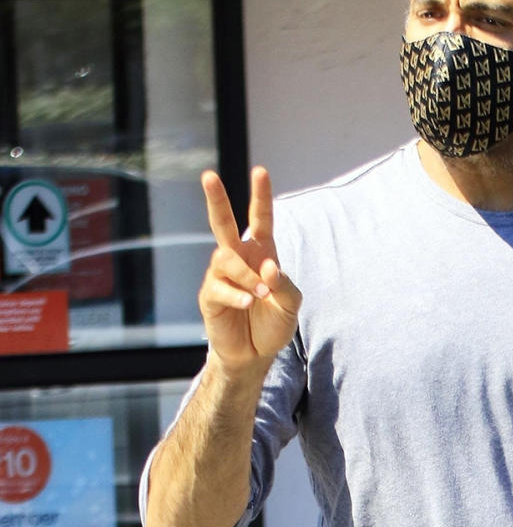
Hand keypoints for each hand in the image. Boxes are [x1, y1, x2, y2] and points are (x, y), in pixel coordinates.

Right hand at [198, 166, 301, 371]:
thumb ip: (284, 284)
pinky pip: (219, 287)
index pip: (261, 220)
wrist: (255, 355)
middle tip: (208, 175)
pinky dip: (236, 293)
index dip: (260, 196)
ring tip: (260, 294)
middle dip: (216, 199)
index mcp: (260, 254)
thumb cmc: (273, 324)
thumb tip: (268, 267)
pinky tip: (248, 302)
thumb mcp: (290, 305)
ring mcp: (221, 276)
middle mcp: (238, 259)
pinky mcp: (210, 296)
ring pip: (225, 259)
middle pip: (222, 223)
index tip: (261, 171)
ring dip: (245, 275)